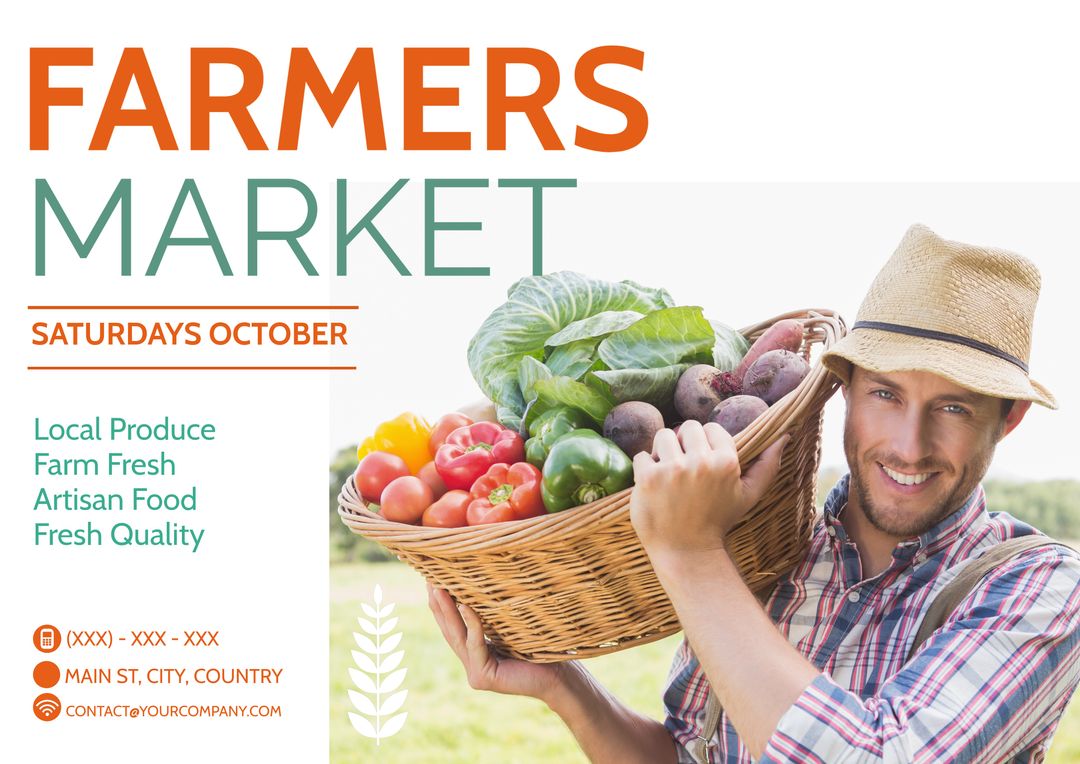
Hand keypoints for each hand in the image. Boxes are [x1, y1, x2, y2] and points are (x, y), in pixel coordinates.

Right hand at [427, 583, 569, 702]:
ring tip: (438, 588)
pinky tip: (465, 605)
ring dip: (447, 610)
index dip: (440, 606)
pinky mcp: (483, 677)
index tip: (432, 580)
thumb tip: (482, 583)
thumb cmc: (540, 648)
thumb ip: (492, 618)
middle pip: (449, 630)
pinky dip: (471, 623)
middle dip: (438, 604)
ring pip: (457, 636)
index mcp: (476, 653)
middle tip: (429, 580)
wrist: (559, 675)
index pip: (453, 627)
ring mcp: (475, 673)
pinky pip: (475, 644)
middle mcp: (471, 664)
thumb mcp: (510, 628)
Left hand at [629, 421, 787, 559]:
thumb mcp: (749, 495)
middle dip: (683, 443)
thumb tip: (783, 436)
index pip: (710, 428)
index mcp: (726, 462)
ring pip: (662, 436)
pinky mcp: (648, 478)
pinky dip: (644, 468)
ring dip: (662, 451)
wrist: (687, 551)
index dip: (704, 443)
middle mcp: (700, 462)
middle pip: (686, 427)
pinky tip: (654, 486)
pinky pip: (641, 456)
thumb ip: (768, 465)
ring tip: (668, 473)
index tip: (702, 462)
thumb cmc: (718, 521)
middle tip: (684, 467)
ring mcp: (672, 469)